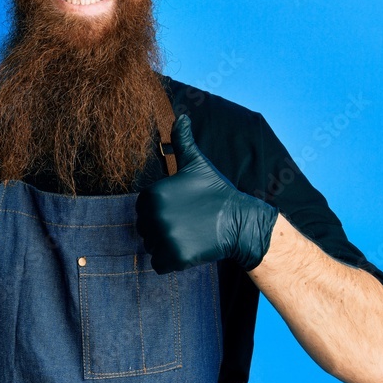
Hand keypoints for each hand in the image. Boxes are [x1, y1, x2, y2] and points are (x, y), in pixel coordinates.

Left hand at [135, 115, 277, 273]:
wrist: (240, 221)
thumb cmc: (216, 192)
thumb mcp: (197, 164)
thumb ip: (183, 141)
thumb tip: (181, 116)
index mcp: (152, 194)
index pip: (143, 211)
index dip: (161, 212)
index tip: (181, 210)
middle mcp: (154, 215)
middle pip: (145, 230)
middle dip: (162, 230)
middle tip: (187, 224)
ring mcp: (164, 237)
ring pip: (152, 248)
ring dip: (167, 246)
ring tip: (190, 235)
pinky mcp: (175, 257)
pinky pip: (160, 265)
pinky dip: (172, 262)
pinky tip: (190, 250)